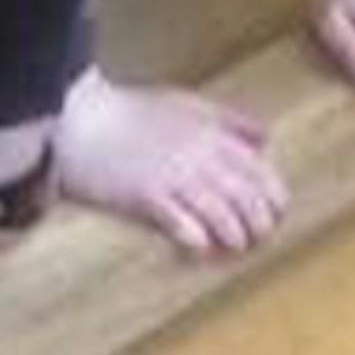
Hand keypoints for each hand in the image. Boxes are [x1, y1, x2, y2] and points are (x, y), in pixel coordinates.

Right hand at [52, 68, 286, 257]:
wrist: (78, 120)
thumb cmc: (131, 112)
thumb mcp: (189, 105)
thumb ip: (229, 121)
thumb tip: (265, 139)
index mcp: (215, 135)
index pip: (262, 173)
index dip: (275, 199)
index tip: (275, 216)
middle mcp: (201, 157)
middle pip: (247, 198)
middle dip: (259, 224)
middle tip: (258, 241)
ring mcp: (174, 177)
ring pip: (221, 215)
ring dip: (233, 238)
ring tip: (234, 250)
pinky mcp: (145, 197)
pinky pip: (182, 224)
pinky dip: (197, 240)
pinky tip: (202, 249)